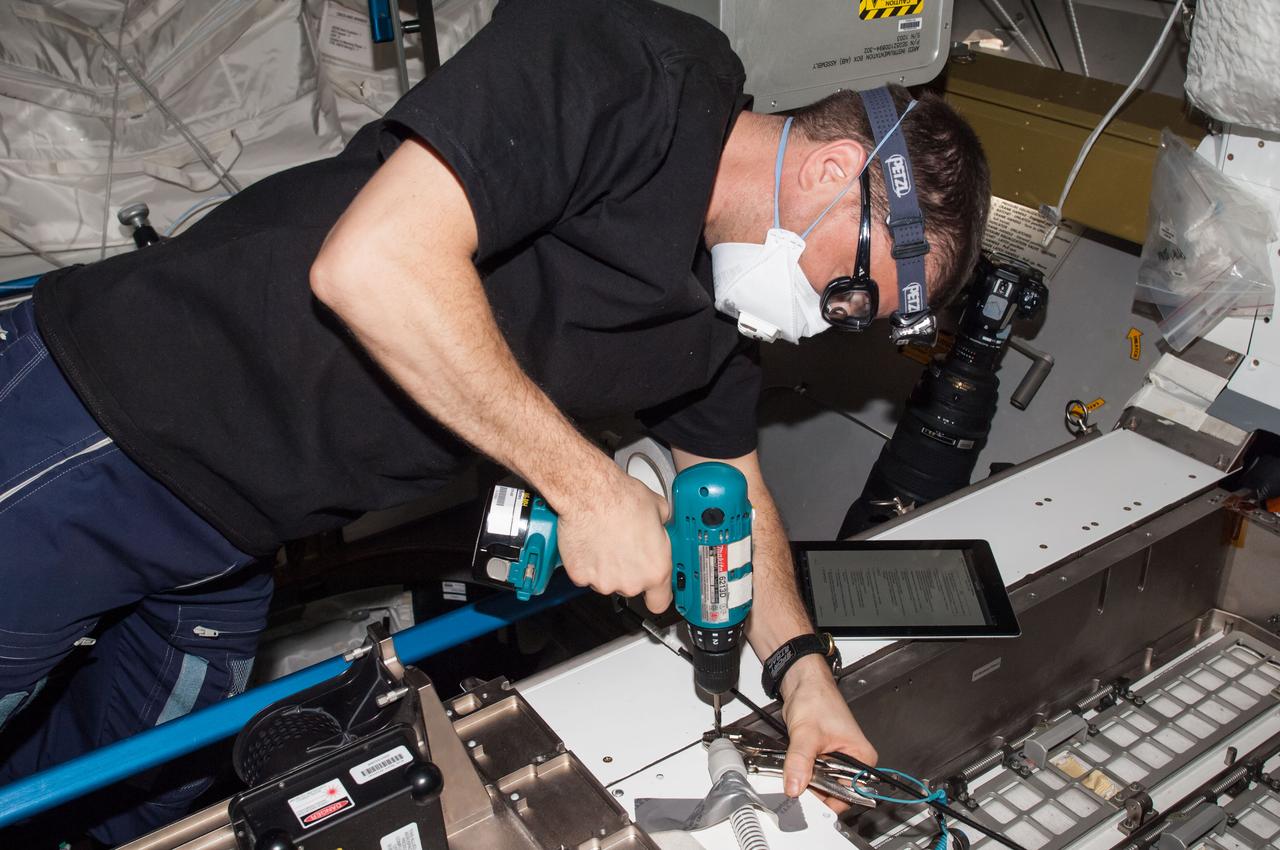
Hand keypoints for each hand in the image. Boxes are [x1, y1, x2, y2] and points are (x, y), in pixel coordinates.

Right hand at [555, 472, 673, 613]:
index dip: (656, 595)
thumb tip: (659, 527)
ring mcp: (603, 582)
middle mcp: (630, 581)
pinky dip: (586, 563)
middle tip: (623, 546)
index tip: (653, 591)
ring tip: (605, 540)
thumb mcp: (659, 510)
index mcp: (655, 569)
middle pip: (630, 587)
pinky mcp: (580, 576)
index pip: (660, 602)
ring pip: (606, 581)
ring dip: (606, 567)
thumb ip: (661, 530)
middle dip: (628, 571)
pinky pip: (584, 575)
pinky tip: (590, 543)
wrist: (591, 494)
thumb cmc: (622, 499)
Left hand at [780, 655, 877, 809]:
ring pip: (820, 783)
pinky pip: (813, 774)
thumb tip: (795, 786)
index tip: (807, 801)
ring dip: (806, 781)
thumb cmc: (816, 698)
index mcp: (861, 757)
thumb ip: (800, 762)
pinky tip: (794, 768)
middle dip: (813, 790)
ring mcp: (837, 760)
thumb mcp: (807, 734)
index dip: (827, 799)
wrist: (803, 683)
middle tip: (795, 788)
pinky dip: (802, 773)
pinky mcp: (823, 757)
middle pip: (833, 791)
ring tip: (794, 774)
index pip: (848, 794)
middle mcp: (853, 761)